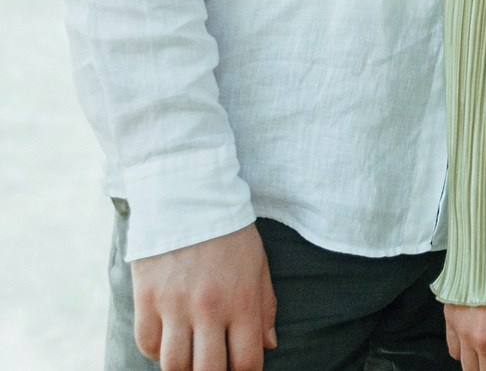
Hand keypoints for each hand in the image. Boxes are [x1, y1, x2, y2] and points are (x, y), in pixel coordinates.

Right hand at [131, 225, 275, 370]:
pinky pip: (147, 345)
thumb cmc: (231, 236)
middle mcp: (208, 308)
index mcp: (242, 301)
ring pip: (173, 365)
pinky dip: (158, 352)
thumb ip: (264, 308)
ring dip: (184, 369)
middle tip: (214, 367)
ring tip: (191, 359)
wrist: (189, 200)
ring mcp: (174, 306)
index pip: (247, 360)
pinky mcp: (146, 299)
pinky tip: (169, 342)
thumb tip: (269, 346)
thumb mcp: (258, 267)